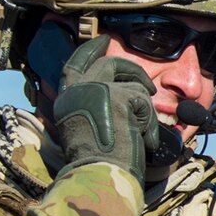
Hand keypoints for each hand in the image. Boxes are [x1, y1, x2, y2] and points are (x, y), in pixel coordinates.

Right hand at [50, 36, 158, 180]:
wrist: (98, 173)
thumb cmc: (96, 161)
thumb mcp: (86, 127)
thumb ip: (94, 106)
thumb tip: (116, 90)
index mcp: (67, 99)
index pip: (75, 65)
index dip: (89, 51)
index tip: (102, 42)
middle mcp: (78, 89)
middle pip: (107, 64)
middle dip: (128, 66)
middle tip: (141, 73)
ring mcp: (97, 89)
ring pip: (131, 84)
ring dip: (144, 106)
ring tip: (142, 130)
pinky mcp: (118, 95)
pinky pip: (143, 100)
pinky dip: (149, 121)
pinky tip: (143, 139)